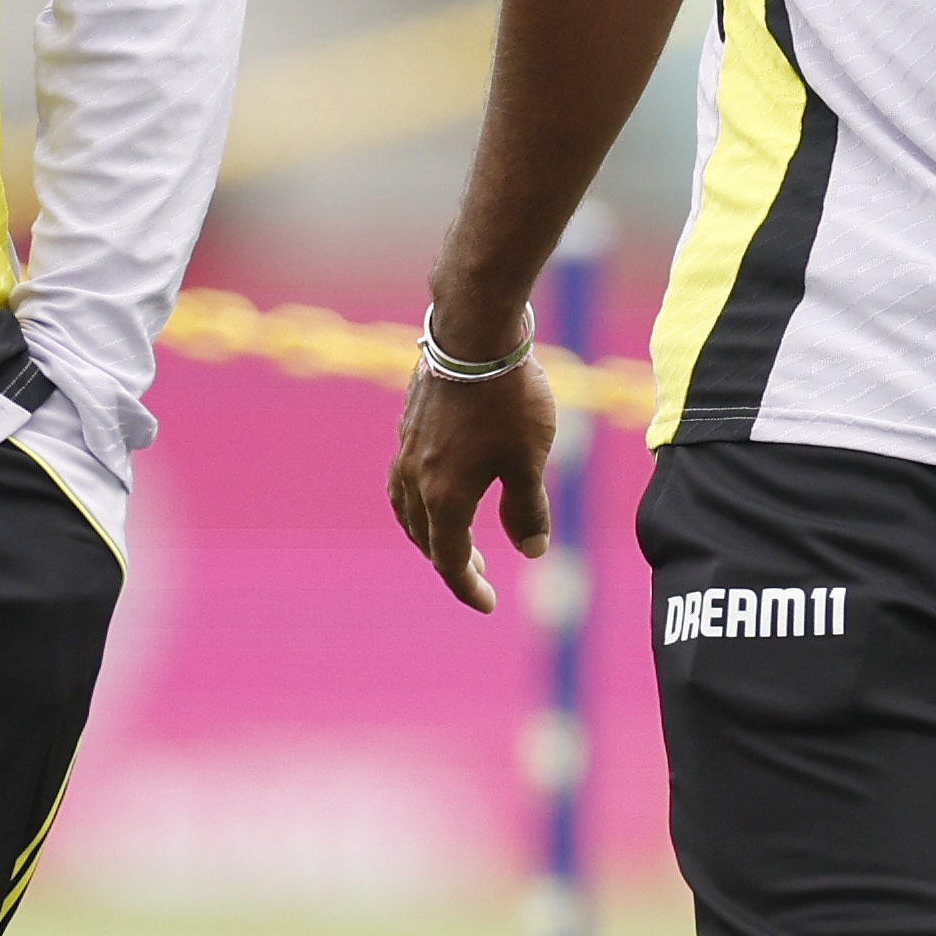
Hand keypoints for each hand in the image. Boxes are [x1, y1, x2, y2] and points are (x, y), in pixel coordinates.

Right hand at [386, 316, 559, 614]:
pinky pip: (403, 476)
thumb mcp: (529, 460)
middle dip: (451, 561)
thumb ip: (528, 510)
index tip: (488, 604)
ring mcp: (406, 449)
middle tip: (481, 570)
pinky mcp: (407, 423)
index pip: (451, 560)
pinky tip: (439, 484)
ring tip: (452, 534)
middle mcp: (415, 479)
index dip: (469, 588)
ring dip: (428, 531)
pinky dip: (419, 498)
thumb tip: (532, 550)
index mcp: (444, 498)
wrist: (473, 332)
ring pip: (406, 507)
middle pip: (424, 538)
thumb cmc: (508, 398)